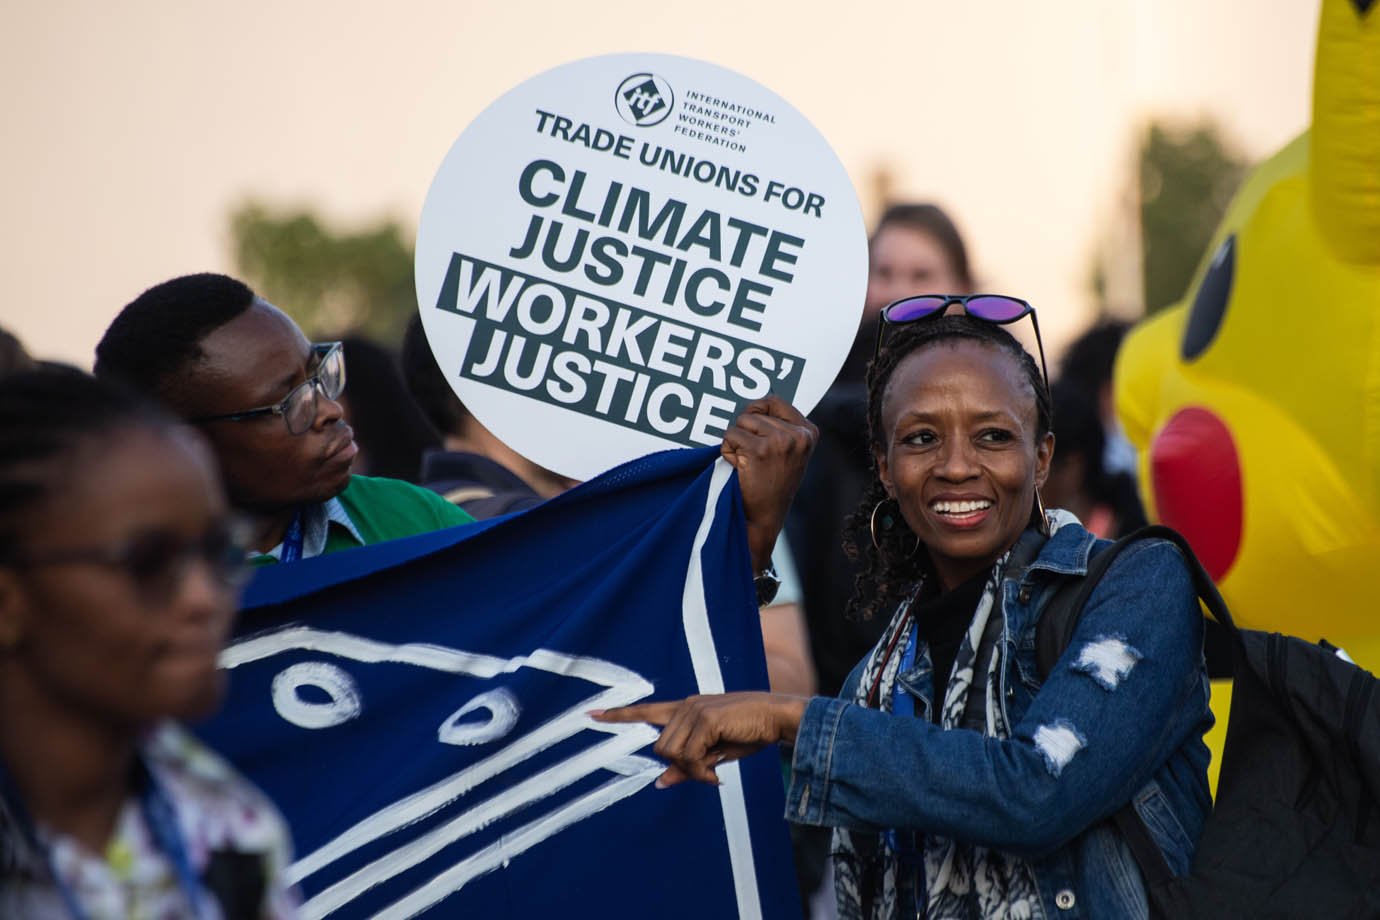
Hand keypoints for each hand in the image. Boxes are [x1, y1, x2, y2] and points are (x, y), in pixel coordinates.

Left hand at [593, 692, 807, 787]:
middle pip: (660, 748)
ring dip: (692, 771)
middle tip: (707, 774)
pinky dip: (701, 772)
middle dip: (681, 768)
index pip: (646, 711)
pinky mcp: (704, 718)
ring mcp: (694, 710)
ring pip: (671, 754)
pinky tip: (716, 774)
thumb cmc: (749, 733)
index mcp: (686, 709)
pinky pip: (689, 757)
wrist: (776, 718)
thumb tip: (661, 782)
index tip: (592, 715)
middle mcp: (686, 706)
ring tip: (713, 772)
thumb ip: (687, 764)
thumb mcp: (714, 753)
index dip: (619, 715)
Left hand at [720, 396, 816, 570]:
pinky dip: (727, 452)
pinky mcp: (759, 450)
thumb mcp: (789, 453)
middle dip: (744, 432)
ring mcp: (780, 441)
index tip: (754, 433)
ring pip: (740, 422)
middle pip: (753, 412)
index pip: (773, 400)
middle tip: (753, 458)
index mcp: (809, 432)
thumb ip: (781, 428)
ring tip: (747, 463)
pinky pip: (730, 436)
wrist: (765, 518)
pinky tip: (740, 469)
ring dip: (735, 442)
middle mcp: (798, 435)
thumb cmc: (773, 486)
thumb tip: (756, 403)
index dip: (756, 412)